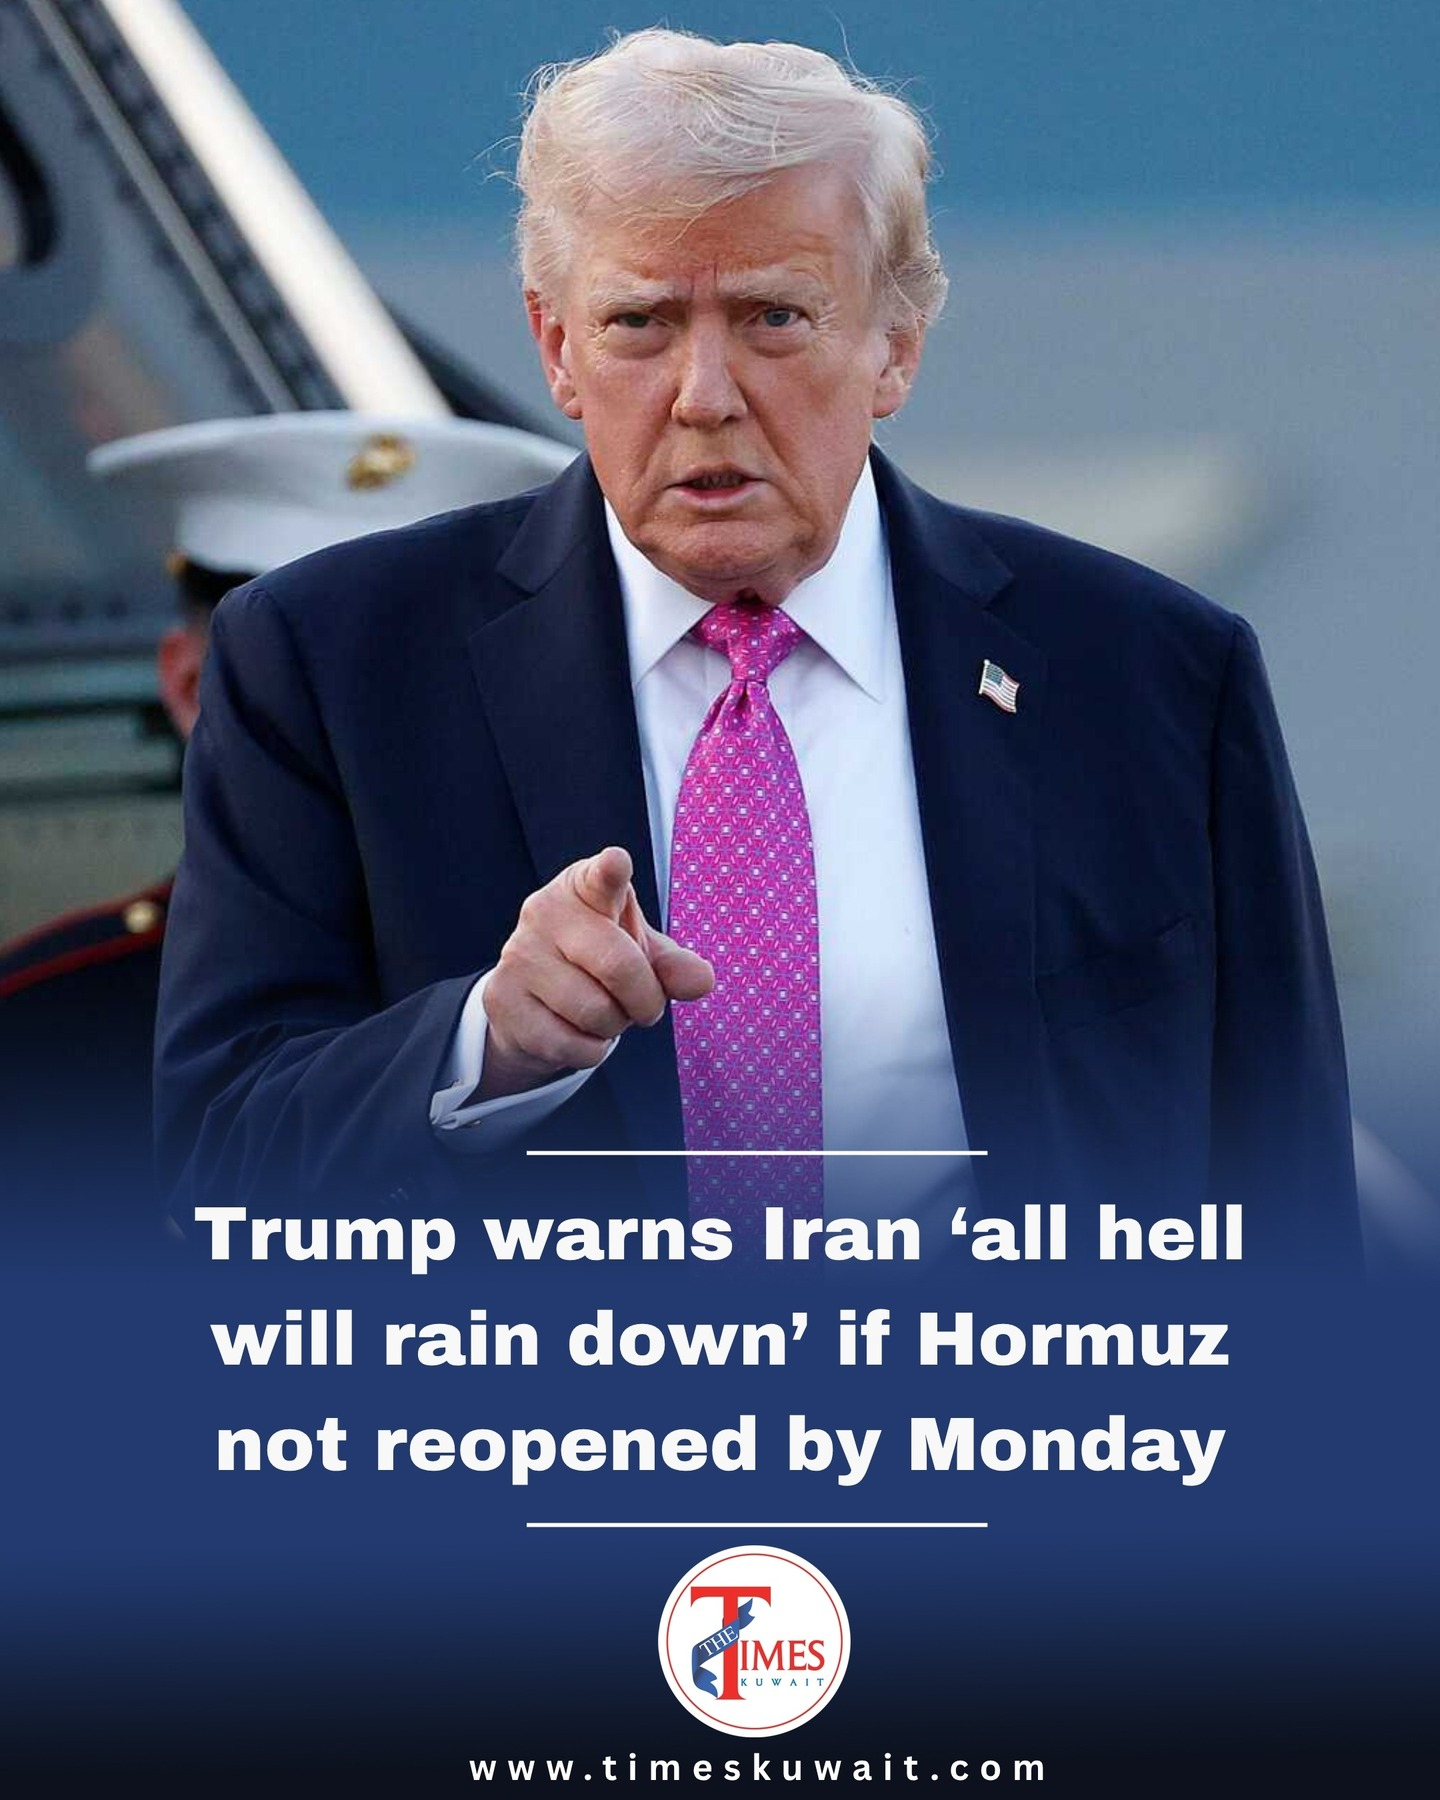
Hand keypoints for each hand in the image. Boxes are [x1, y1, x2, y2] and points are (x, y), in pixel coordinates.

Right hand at [478, 846, 714, 1099]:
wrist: (531, 1001)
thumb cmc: (597, 965)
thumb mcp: (640, 955)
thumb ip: (673, 965)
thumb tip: (701, 980)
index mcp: (584, 887)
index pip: (600, 877)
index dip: (610, 872)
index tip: (617, 863)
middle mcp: (545, 912)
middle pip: (619, 966)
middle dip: (646, 999)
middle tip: (644, 1005)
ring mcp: (519, 955)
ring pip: (596, 1011)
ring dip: (615, 1026)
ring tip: (602, 1011)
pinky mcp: (502, 999)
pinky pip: (571, 1043)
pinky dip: (589, 1050)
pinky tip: (577, 1031)